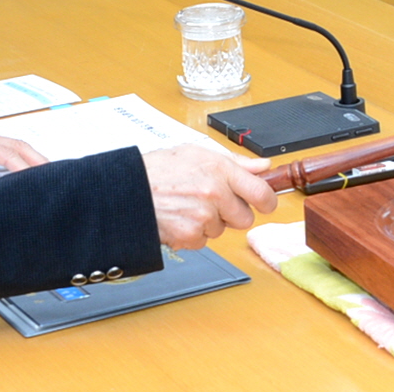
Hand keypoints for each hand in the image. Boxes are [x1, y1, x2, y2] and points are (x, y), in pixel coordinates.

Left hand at [0, 126, 46, 187]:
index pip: (7, 155)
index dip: (23, 169)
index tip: (34, 183)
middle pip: (19, 146)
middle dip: (38, 161)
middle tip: (54, 176)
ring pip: (17, 146)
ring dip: (33, 158)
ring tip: (48, 173)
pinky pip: (10, 149)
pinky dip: (23, 158)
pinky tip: (29, 168)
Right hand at [143, 144, 276, 249]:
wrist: (125, 190)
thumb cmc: (158, 169)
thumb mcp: (197, 153)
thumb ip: (235, 162)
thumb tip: (263, 166)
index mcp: (221, 170)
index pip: (261, 193)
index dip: (268, 201)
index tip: (266, 203)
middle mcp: (215, 194)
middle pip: (245, 218)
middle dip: (234, 214)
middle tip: (215, 203)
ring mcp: (203, 217)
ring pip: (222, 229)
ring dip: (210, 222)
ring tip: (188, 206)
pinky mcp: (190, 236)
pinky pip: (203, 241)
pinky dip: (193, 233)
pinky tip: (179, 218)